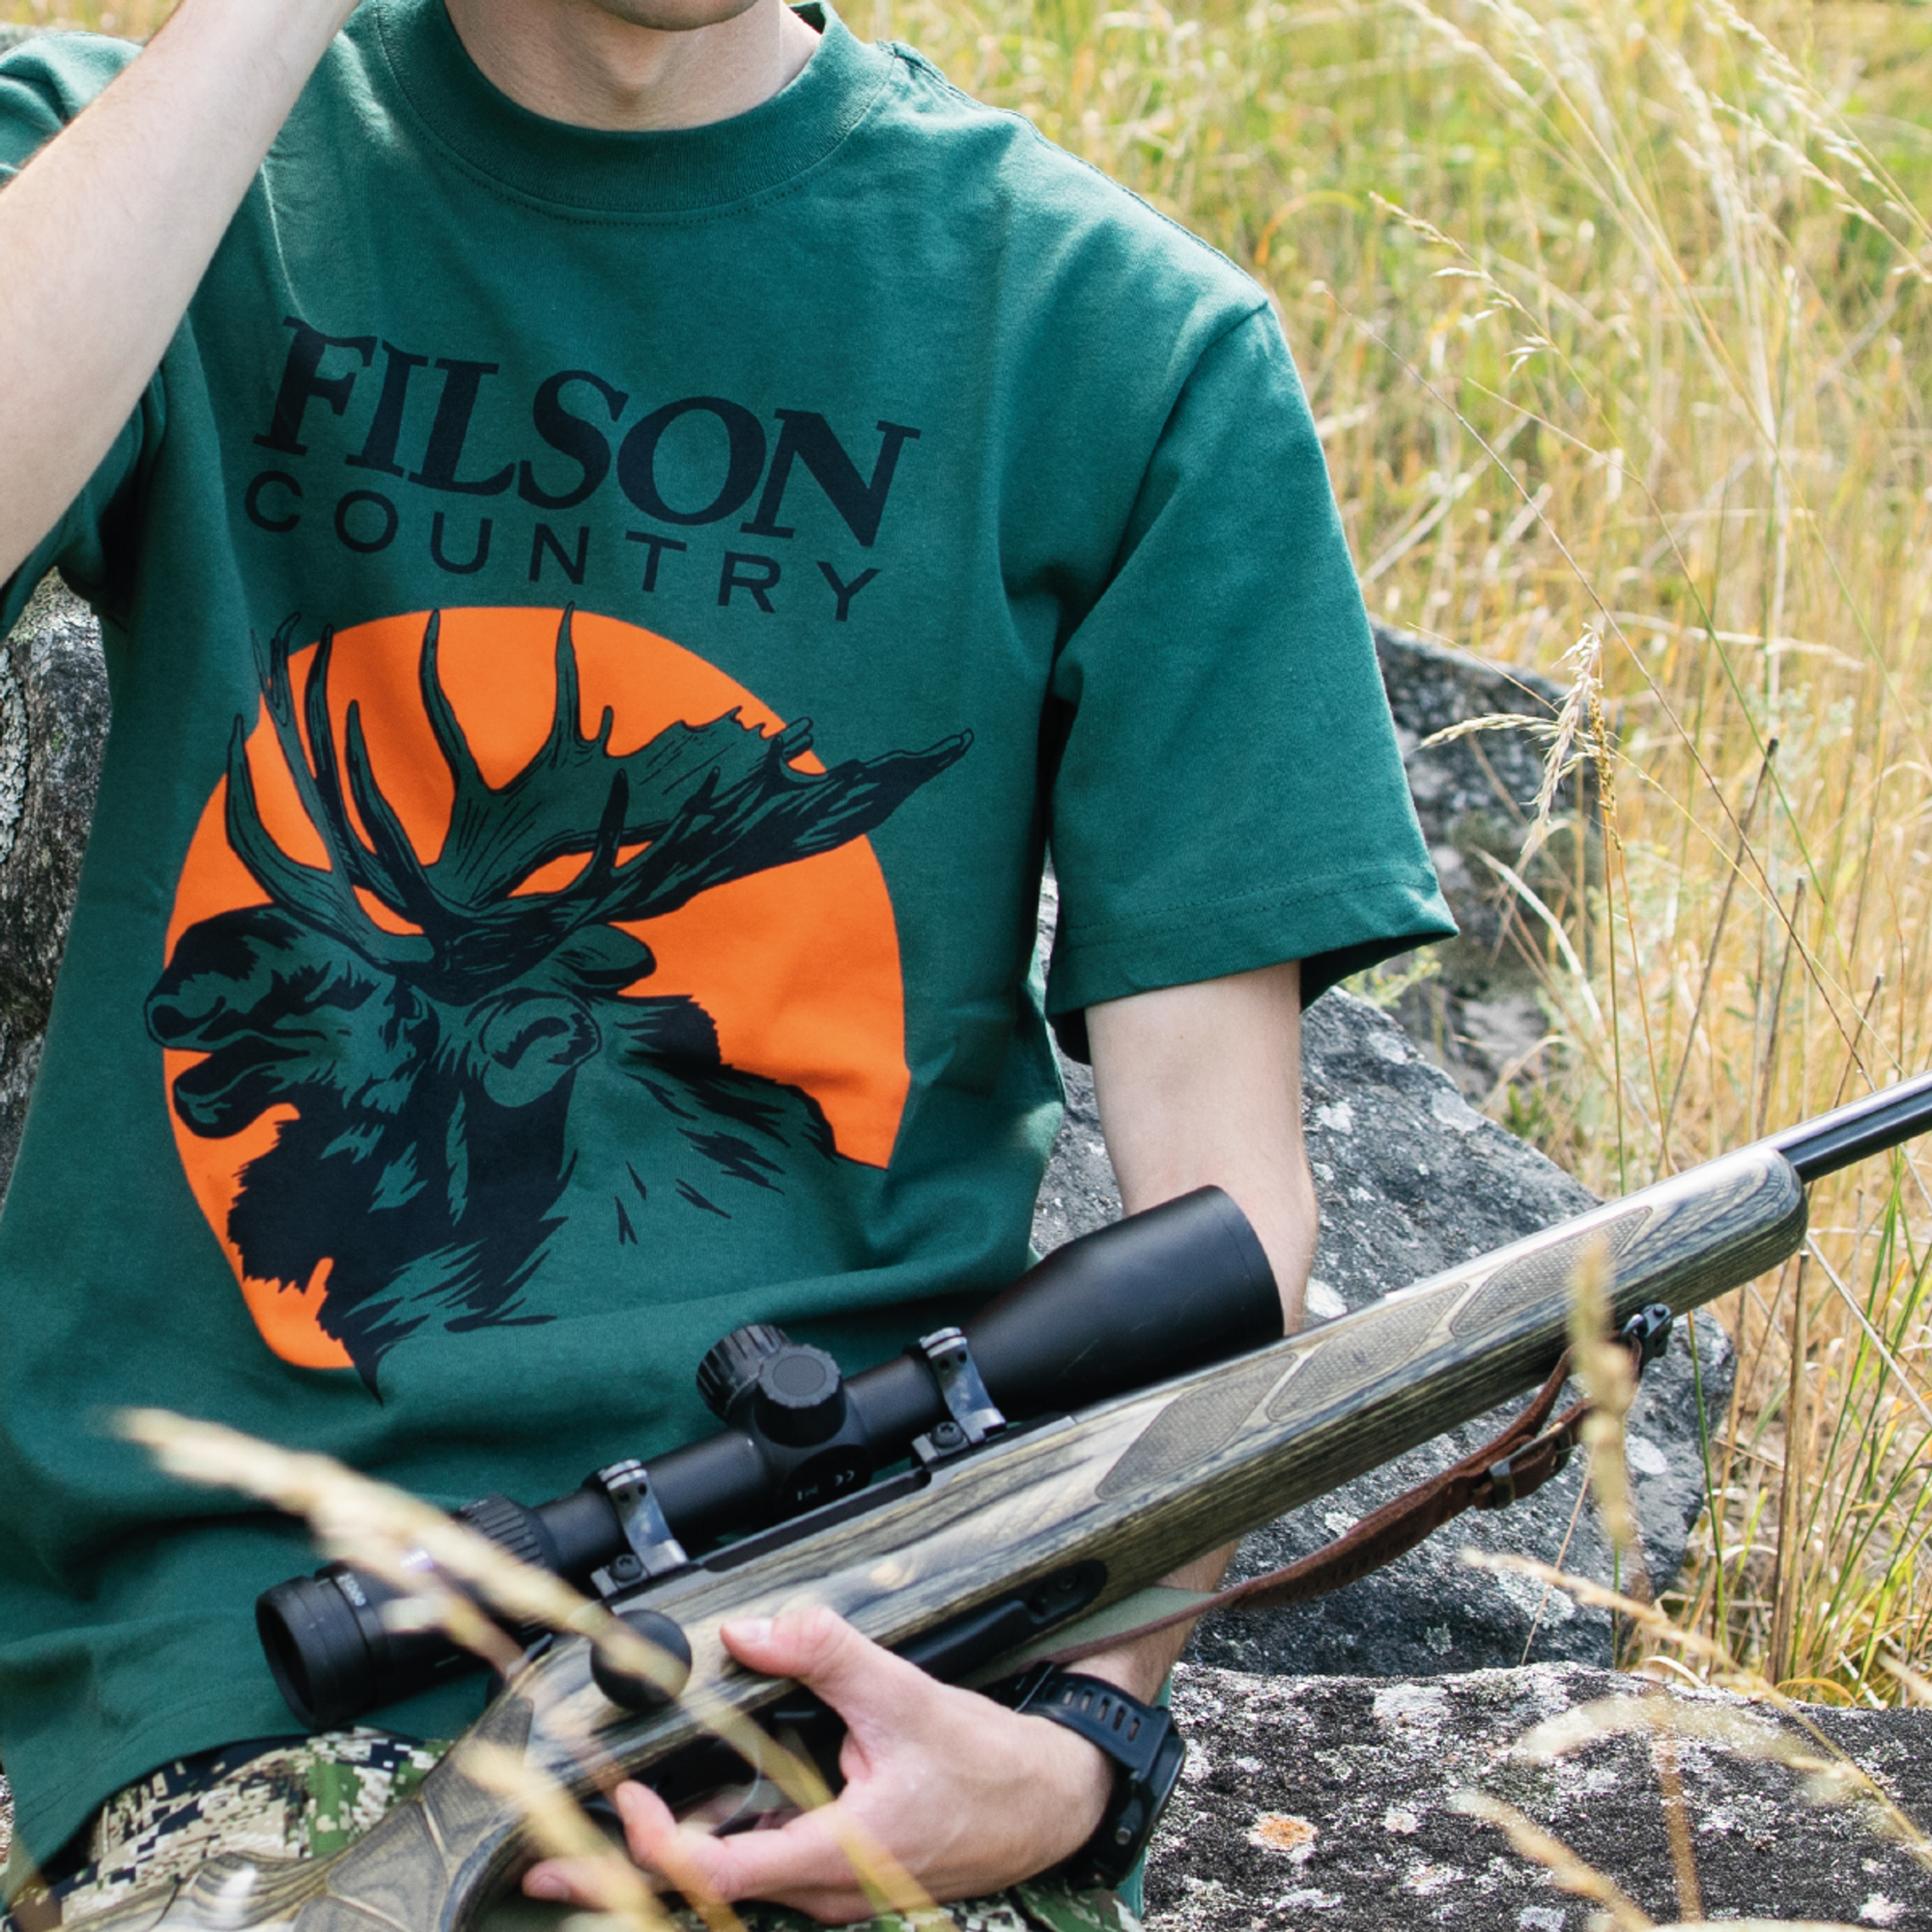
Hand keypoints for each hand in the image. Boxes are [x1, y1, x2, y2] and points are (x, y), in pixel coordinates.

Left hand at [523, 1608, 1114, 1921]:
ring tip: (585, 1853)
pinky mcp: (836, 1874)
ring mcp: (829, 1888)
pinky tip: (678, 1824)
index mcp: (839, 1854)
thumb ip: (828, 1656)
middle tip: (543, 1872)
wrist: (1047, 1803)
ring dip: (661, 1867)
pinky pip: (761, 1870)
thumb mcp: (906, 1697)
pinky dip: (710, 1851)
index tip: (618, 1798)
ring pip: (729, 1888)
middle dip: (618, 1883)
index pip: (721, 1874)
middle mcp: (824, 1889)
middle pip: (705, 1896)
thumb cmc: (988, 1768)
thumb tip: (753, 1629)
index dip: (656, 1845)